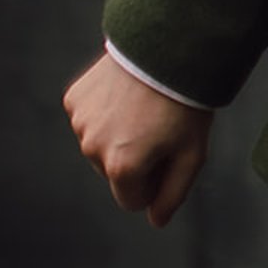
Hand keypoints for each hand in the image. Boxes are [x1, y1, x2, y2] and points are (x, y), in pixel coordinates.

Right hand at [62, 52, 213, 226]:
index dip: (156, 181)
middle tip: (162, 125)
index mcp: (122, 168)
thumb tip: (156, 221)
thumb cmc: (188, 103)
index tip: (171, 154)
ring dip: (120, 134)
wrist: (173, 47)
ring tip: (146, 106)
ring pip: (100, 145)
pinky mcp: (74, 99)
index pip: (132, 200)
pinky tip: (127, 92)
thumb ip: (173, 193)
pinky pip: (89, 118)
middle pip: (115, 173)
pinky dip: (105, 110)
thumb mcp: (194, 152)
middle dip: (137, 158)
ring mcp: (80, 123)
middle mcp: (93, 149)